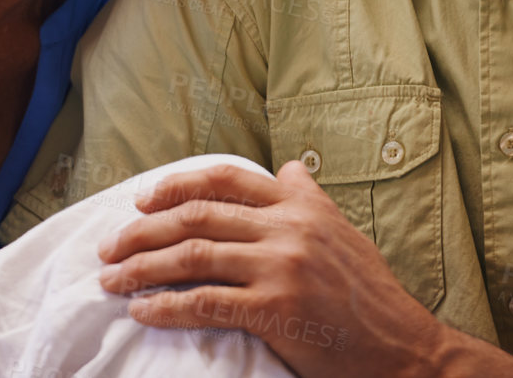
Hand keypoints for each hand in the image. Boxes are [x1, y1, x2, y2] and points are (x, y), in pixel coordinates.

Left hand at [95, 159, 443, 377]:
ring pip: (193, 254)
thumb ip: (308, 198)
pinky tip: (141, 311)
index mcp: (301, 203)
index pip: (225, 178)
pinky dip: (166, 306)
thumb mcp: (342, 231)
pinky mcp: (276, 309)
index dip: (175, 185)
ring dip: (142, 268)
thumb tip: (288, 167)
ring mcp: (281, 266)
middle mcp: (288, 226)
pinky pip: (205, 303)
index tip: (141, 201)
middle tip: (109, 245)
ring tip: (111, 280)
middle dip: (142, 230)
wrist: (403, 346)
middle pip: (197, 214)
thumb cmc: (369, 294)